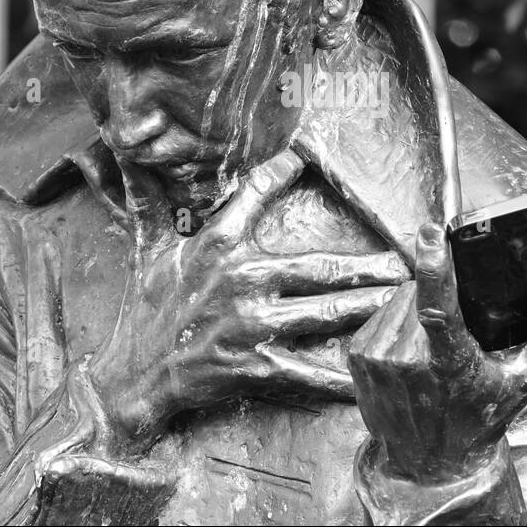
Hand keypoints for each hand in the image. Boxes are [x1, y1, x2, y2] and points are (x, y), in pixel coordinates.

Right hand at [88, 149, 409, 449]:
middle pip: (317, 267)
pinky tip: (370, 375)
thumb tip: (121, 149)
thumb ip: (145, 198)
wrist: (135, 376)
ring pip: (323, 314)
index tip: (308, 152)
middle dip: (366, 266)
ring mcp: (250, 325)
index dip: (282, 170)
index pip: (254, 194)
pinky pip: (306, 371)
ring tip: (403, 302)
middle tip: (404, 262)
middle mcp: (239, 279)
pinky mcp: (254, 366)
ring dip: (367, 309)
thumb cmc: (148, 309)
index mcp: (217, 245)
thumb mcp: (147, 248)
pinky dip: (340, 377)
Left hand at [348, 222, 526, 482]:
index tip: (432, 232)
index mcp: (451, 363)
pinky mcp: (357, 358)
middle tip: (456, 326)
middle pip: (421, 294)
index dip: (434, 265)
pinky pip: (380, 316)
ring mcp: (378, 360)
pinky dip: (397, 322)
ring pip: (398, 300)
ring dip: (415, 308)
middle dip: (438, 293)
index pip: (438, 306)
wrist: (429, 465)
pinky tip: (411, 350)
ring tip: (433, 343)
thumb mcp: (526, 379)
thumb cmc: (483, 417)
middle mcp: (408, 361)